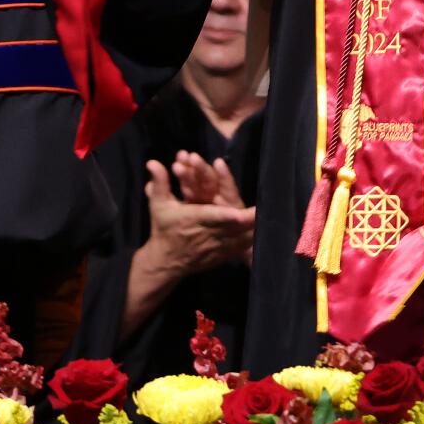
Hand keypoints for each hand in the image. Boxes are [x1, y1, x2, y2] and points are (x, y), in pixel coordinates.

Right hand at [139, 157, 255, 277]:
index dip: (226, 215)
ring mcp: (216, 246)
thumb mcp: (159, 205)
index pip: (212, 216)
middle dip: (250, 220)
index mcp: (194, 219)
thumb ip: (160, 183)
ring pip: (240, 239)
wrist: (165, 261)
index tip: (238, 212)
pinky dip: (251, 241)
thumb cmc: (163, 229)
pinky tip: (262, 234)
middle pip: (233, 227)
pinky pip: (240, 248)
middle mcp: (208, 233)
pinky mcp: (222, 256)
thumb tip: (152, 162)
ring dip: (254, 230)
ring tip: (271, 219)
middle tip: (267, 209)